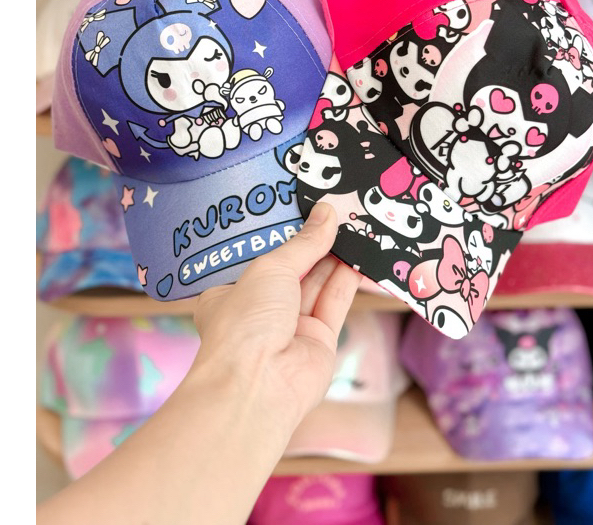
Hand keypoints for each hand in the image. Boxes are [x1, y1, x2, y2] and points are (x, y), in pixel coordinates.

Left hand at [191, 202, 360, 436]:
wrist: (259, 385)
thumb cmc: (245, 322)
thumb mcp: (271, 268)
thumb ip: (304, 243)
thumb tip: (326, 213)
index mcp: (231, 293)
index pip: (258, 257)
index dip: (281, 233)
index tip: (302, 207)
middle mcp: (260, 310)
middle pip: (293, 268)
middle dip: (315, 241)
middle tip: (339, 209)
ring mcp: (290, 326)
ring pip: (317, 283)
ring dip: (336, 256)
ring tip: (356, 223)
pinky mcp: (319, 340)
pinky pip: (335, 302)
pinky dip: (348, 278)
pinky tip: (361, 253)